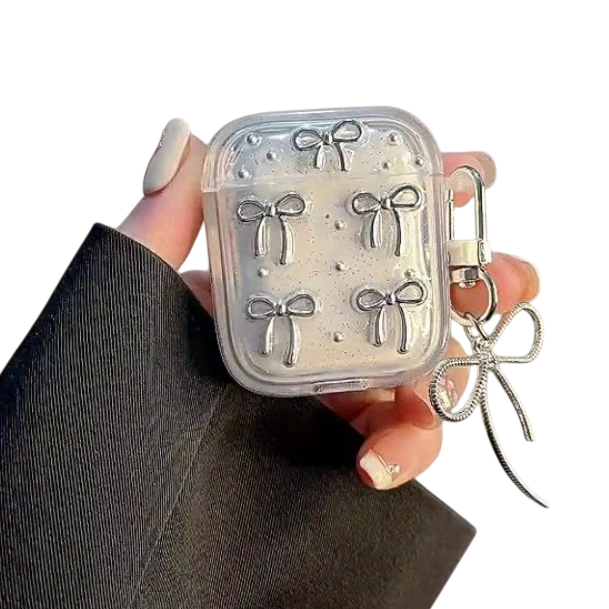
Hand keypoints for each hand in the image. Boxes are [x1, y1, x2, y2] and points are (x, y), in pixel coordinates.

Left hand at [117, 121, 540, 489]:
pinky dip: (404, 452)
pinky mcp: (330, 447)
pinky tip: (380, 464)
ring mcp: (330, 388)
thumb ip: (164, 215)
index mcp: (288, 271)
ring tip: (464, 377)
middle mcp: (321, 323)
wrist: (102, 470)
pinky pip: (391, 446)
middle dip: (478, 283)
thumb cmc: (114, 364)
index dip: (431, 195)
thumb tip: (185, 138)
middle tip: (506, 279)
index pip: (371, 221)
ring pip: (422, 374)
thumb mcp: (137, 278)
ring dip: (462, 371)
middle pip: (420, 296)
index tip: (479, 171)